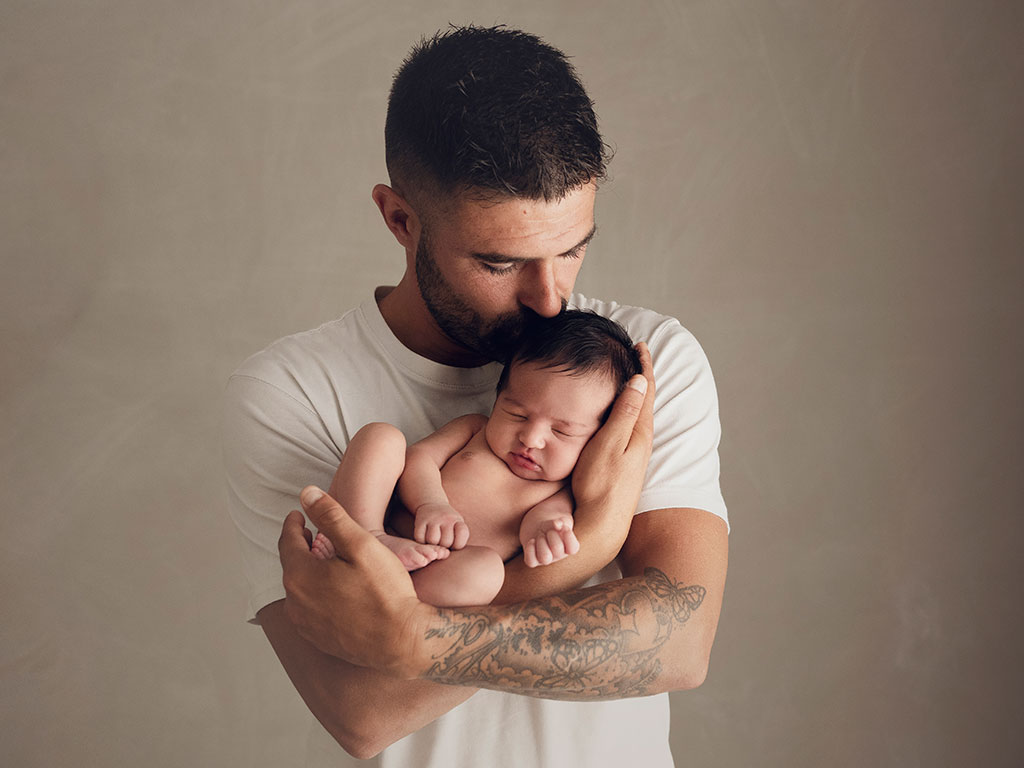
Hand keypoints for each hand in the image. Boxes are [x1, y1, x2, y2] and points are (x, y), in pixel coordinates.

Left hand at [278, 486, 430, 677]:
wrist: (402, 641)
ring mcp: (305, 625)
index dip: (294, 523)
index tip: (299, 514)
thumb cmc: (385, 591)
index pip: (287, 541)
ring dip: (309, 571)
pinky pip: (309, 609)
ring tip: (326, 559)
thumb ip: (331, 516)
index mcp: (300, 575)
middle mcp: (295, 603)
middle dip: (301, 546)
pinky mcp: (318, 639)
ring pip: (300, 588)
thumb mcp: (361, 544)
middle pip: (292, 565)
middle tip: (313, 533)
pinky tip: (335, 589)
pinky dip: (316, 593)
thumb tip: (306, 494)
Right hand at [413, 502, 469, 548]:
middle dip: (443, 546)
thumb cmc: (448, 522)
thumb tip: (450, 556)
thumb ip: (459, 540)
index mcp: (458, 521)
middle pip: (445, 542)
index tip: (453, 543)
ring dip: (432, 544)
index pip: (459, 542)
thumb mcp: (458, 526)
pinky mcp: (420, 521)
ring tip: (434, 541)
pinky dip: (422, 541)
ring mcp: (433, 519)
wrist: (433, 504)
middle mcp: (446, 518)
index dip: (456, 546)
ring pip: (432, 540)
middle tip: (442, 542)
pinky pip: (420, 538)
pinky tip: (425, 537)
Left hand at [523, 517, 579, 567]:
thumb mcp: (561, 520)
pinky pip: (530, 561)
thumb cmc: (554, 525)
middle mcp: (558, 555)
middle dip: (552, 535)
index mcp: (569, 547)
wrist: (539, 527)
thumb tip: (557, 524)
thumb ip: (562, 521)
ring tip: (540, 535)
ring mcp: (546, 559)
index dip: (569, 537)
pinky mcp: (533, 559)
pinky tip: (531, 541)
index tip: (564, 527)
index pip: (573, 548)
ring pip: (544, 557)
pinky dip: (530, 550)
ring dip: (541, 542)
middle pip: (557, 550)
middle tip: (549, 530)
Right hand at [571, 343, 654, 534]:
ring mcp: (636, 452)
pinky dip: (629, 410)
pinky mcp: (627, 462)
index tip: (640, 345)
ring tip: (629, 376)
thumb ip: (625, 413)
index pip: (645, 389)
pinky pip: (632, 426)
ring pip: (640, 413)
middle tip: (636, 354)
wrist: (602, 523)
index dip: (643, 365)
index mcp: (640, 431)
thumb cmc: (600, 484)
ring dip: (636, 392)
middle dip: (642, 374)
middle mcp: (642, 440)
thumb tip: (639, 380)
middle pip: (646, 399)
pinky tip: (622, 413)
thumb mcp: (610, 442)